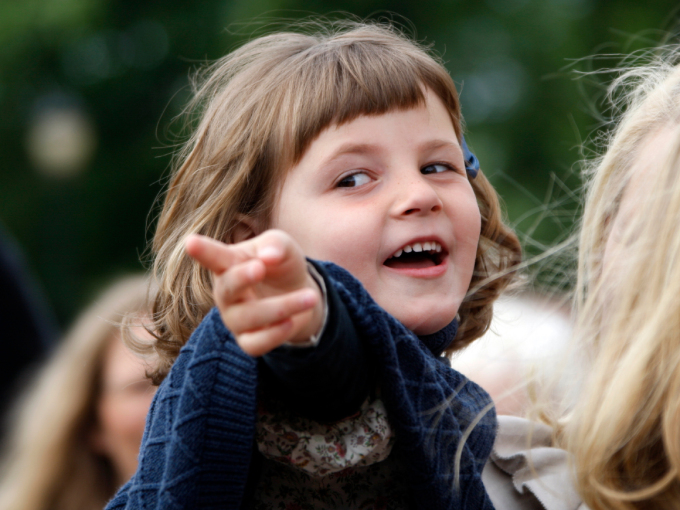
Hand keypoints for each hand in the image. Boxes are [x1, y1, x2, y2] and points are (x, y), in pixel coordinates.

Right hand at [185, 230, 322, 356]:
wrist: (300, 293)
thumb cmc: (282, 264)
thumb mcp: (284, 247)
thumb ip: (276, 245)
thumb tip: (268, 257)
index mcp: (229, 264)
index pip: (214, 257)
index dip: (202, 251)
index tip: (190, 242)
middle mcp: (226, 293)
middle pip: (227, 288)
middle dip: (241, 278)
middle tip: (260, 267)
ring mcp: (234, 319)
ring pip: (248, 317)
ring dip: (282, 306)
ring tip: (310, 297)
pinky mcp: (248, 341)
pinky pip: (255, 344)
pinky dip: (275, 334)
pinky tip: (292, 322)